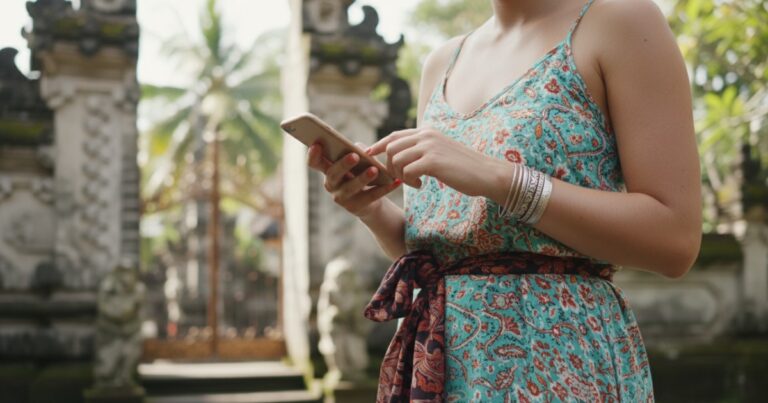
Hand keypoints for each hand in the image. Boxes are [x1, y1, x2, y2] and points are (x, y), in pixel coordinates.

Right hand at [306, 142, 402, 217]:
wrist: (370, 200)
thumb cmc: (360, 173)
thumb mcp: (358, 160)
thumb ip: (357, 151)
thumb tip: (360, 149)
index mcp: (327, 170)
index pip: (314, 163)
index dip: (312, 155)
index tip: (317, 144)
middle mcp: (331, 184)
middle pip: (333, 174)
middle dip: (343, 164)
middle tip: (355, 156)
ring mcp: (341, 198)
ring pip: (351, 187)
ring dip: (363, 178)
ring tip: (374, 169)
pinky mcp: (356, 207)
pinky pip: (371, 196)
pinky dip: (384, 188)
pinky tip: (395, 181)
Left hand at [366, 127, 502, 195]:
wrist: (487, 173)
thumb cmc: (464, 167)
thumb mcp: (441, 152)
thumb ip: (423, 150)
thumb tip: (402, 155)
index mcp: (427, 131)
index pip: (394, 135)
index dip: (379, 146)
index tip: (369, 156)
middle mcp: (426, 135)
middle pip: (391, 147)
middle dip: (390, 166)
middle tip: (401, 178)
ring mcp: (430, 147)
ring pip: (397, 160)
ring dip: (401, 175)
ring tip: (415, 183)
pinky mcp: (433, 161)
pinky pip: (407, 171)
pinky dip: (410, 181)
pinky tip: (422, 185)